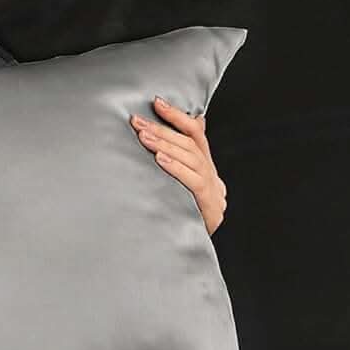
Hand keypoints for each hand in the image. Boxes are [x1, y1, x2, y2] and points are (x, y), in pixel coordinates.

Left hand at [130, 96, 227, 235]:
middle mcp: (211, 173)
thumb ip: (181, 158)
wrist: (197, 247)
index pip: (195, 133)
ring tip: (143, 136)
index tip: (156, 102)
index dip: (177, 116)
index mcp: (205, 165)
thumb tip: (188, 125)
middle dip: (161, 129)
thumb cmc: (187, 211)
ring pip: (191, 158)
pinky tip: (159, 159)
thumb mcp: (183, 183)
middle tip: (137, 121)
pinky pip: (193, 181)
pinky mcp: (209, 203)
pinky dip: (175, 168)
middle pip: (189, 143)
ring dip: (165, 145)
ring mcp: (212, 188)